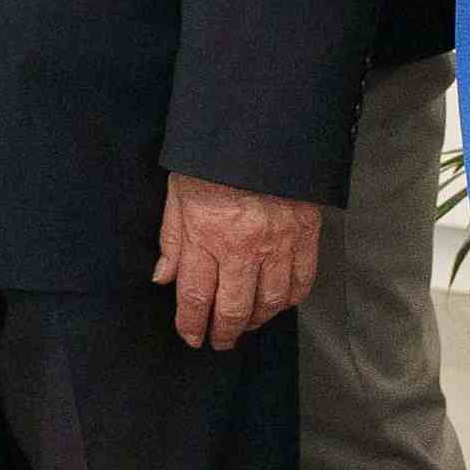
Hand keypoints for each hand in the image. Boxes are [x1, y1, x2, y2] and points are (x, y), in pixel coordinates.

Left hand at [155, 173, 322, 349]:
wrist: (263, 127)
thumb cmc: (214, 157)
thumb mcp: (178, 192)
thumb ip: (172, 239)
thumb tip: (164, 278)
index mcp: (206, 236)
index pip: (196, 298)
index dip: (192, 325)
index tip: (191, 336)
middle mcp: (243, 248)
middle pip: (234, 309)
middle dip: (224, 333)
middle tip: (219, 341)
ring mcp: (278, 244)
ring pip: (270, 302)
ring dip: (256, 321)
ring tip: (246, 325)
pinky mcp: (306, 235)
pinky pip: (301, 281)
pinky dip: (290, 299)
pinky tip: (279, 303)